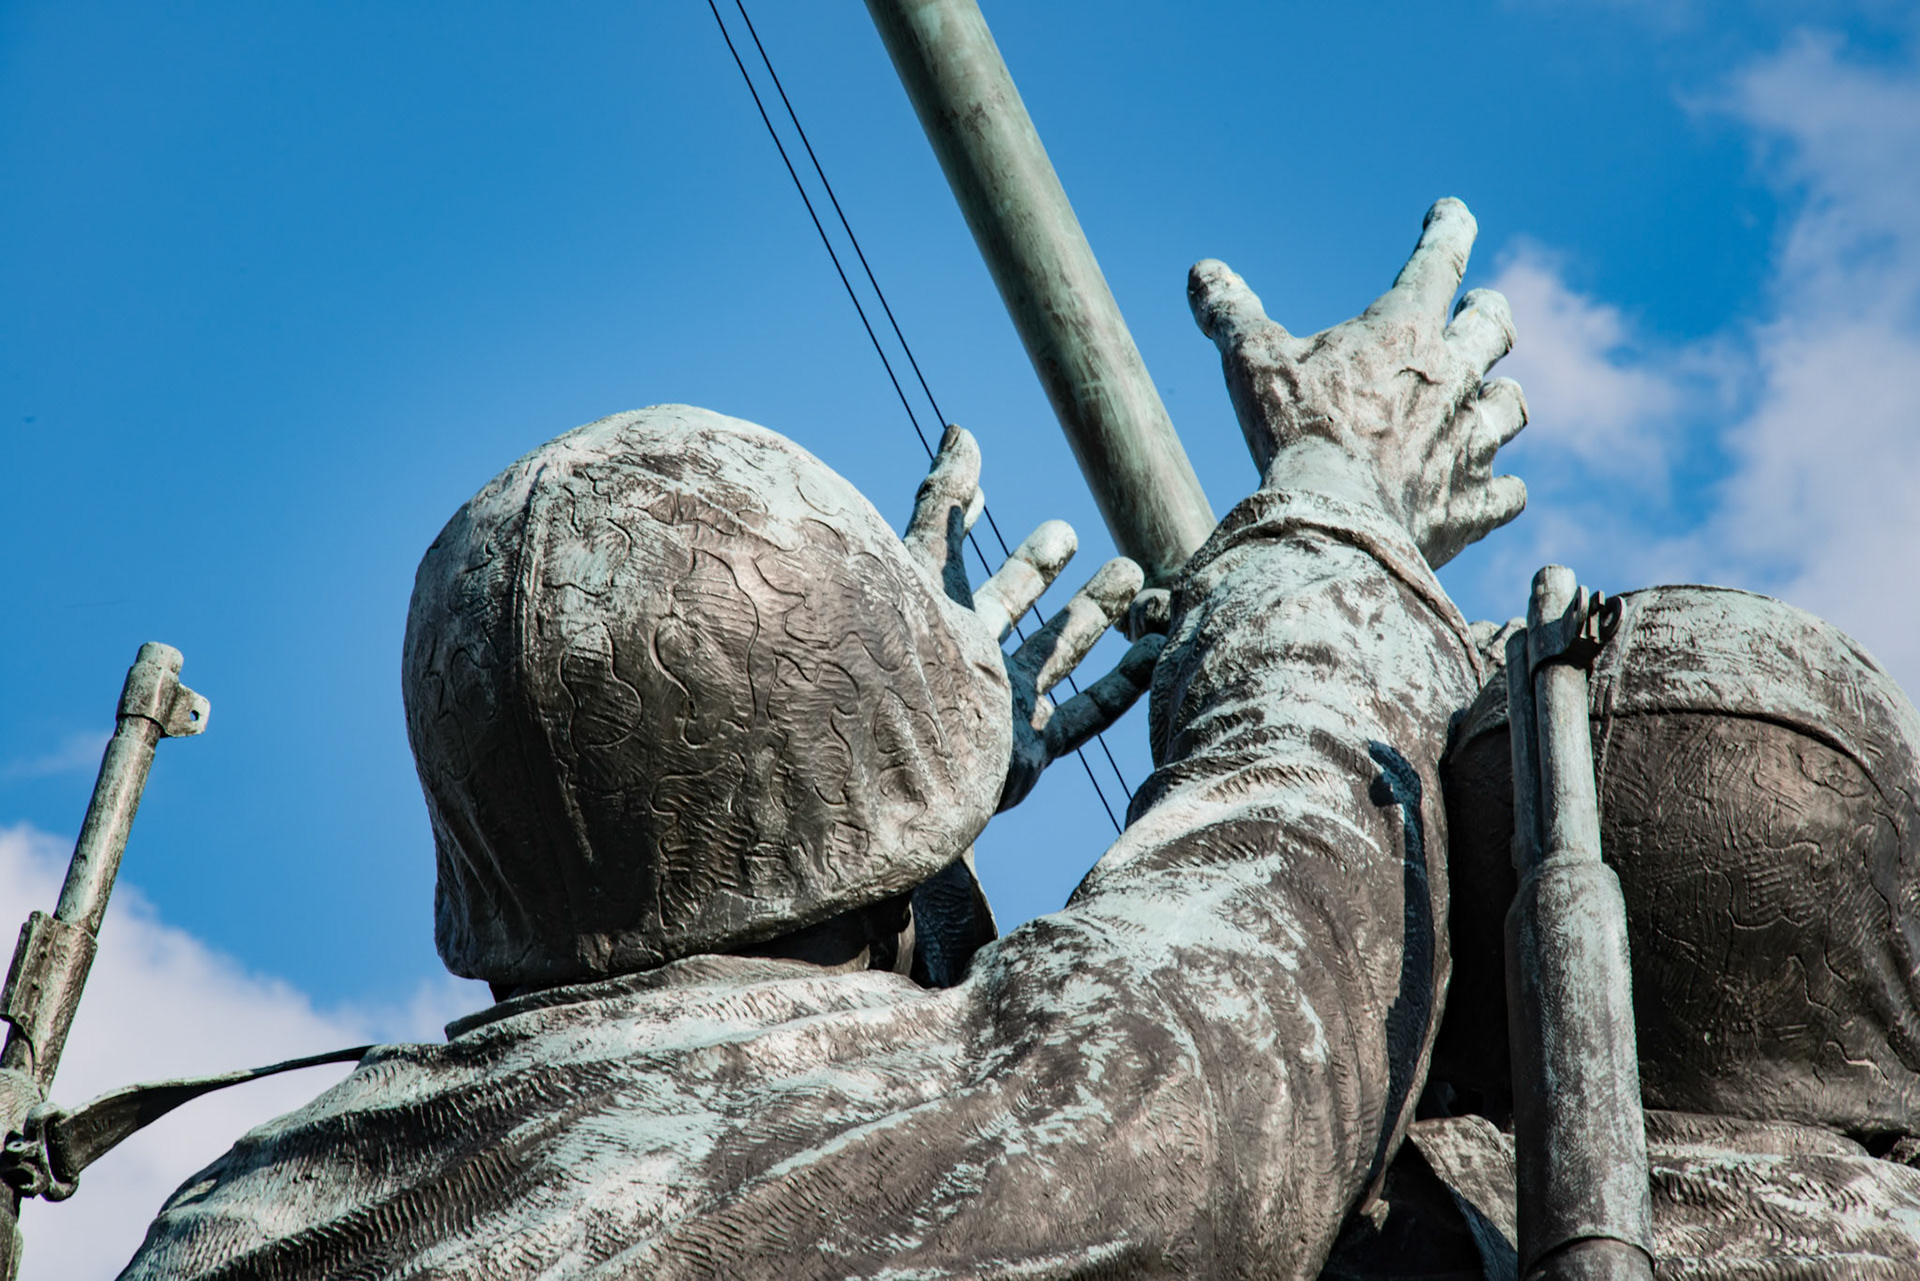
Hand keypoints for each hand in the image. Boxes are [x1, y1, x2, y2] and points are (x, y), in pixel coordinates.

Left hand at [905, 426, 1165, 811]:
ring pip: (1053, 654)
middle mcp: (959, 661)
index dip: (963, 521)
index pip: (946, 558)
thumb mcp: (918, 565)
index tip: (987, 488)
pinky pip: (1081, 717)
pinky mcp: (1023, 756)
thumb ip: (944, 503)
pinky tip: (1155, 656)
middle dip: (1038, 568)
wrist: (895, 765)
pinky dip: (1120, 688)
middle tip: (1067, 533)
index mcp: (924, 616)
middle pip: (1005, 604)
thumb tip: (961, 428)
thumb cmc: (897, 659)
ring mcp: (994, 709)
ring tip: (1133, 574)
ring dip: (1092, 617)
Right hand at [1188, 198, 1527, 567]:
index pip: (1441, 259)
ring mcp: (1470, 442)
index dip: (1449, 227)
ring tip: (1492, 399)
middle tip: (1483, 308)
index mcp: (1405, 330)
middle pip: (1494, 327)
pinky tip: (1493, 490)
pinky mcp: (1472, 504)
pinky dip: (1500, 488)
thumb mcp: (1250, 361)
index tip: (1451, 212)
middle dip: (1488, 312)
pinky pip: (1508, 492)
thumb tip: (1203, 271)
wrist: (1332, 523)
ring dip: (1499, 397)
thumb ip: (1231, 312)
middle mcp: (1453, 377)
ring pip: (1510, 405)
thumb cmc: (1293, 433)